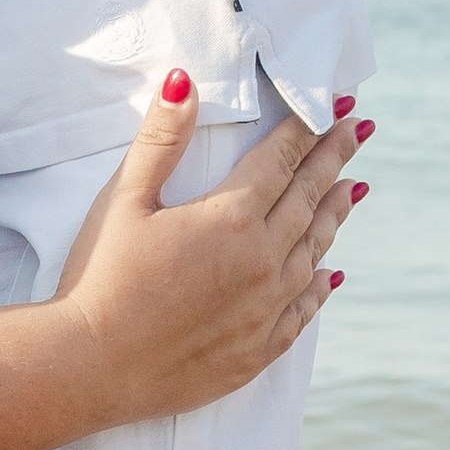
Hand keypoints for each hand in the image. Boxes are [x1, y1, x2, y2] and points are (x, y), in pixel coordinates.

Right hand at [50, 78, 357, 429]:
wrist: (90, 368)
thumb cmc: (99, 278)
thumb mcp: (123, 200)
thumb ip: (161, 140)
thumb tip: (183, 81)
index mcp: (230, 218)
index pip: (281, 160)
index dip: (308, 129)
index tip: (337, 106)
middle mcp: (261, 260)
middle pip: (307, 198)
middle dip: (333, 160)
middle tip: (358, 131)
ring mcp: (265, 308)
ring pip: (313, 250)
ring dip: (333, 215)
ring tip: (352, 189)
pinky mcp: (257, 349)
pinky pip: (303, 309)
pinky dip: (320, 285)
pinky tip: (330, 274)